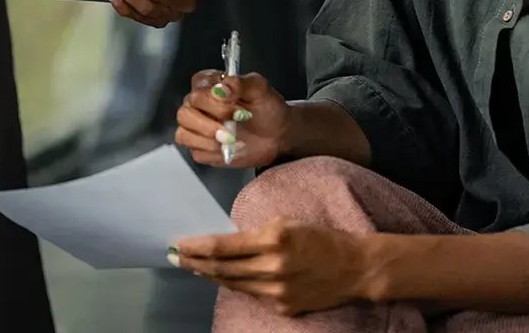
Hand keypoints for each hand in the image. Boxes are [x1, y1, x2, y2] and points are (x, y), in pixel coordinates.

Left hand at [173, 221, 373, 316]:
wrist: (352, 267)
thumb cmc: (317, 236)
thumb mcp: (284, 221)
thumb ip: (255, 232)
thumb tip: (225, 241)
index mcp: (272, 240)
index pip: (222, 246)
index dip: (196, 247)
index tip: (179, 243)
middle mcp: (272, 268)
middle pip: (222, 269)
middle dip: (195, 263)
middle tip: (176, 256)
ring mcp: (277, 292)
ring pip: (233, 284)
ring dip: (210, 275)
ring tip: (193, 266)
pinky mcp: (282, 307)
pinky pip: (250, 294)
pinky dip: (234, 284)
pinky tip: (221, 277)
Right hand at [175, 71, 291, 168]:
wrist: (278, 135)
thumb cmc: (267, 108)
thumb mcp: (259, 89)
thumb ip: (240, 83)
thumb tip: (221, 89)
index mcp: (208, 84)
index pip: (196, 91)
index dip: (214, 103)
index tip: (236, 109)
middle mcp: (198, 104)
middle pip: (185, 114)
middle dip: (210, 125)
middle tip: (234, 129)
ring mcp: (197, 127)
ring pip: (184, 134)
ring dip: (209, 140)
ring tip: (232, 140)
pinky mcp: (201, 147)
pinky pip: (195, 152)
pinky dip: (212, 153)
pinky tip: (229, 149)